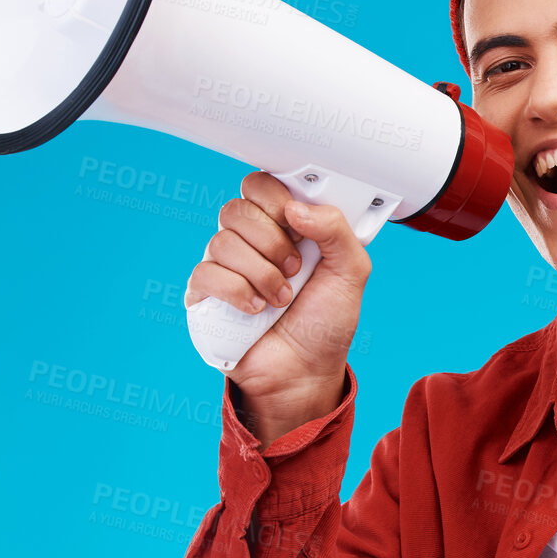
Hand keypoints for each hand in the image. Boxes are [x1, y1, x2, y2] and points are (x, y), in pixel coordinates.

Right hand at [184, 171, 371, 409]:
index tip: (298, 225)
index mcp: (283, 227)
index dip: (276, 199)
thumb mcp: (351, 272)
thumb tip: (297, 209)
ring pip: (222, 241)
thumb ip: (337, 229)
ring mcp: (225, 267)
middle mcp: (250, 242)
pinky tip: (256, 309)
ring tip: (281, 299)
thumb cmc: (325, 323)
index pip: (260, 185)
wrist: (305, 372)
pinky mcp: (205, 295)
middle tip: (294, 269)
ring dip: (261, 273)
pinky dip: (237, 292)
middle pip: (237, 209)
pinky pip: (206, 273)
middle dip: (272, 241)